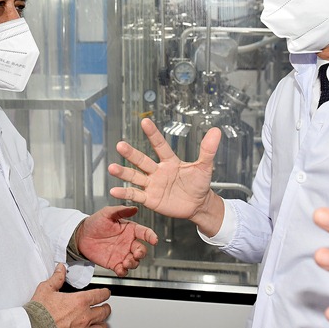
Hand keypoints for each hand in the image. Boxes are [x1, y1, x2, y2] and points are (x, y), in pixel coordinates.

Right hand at [31, 264, 111, 327]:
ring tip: (101, 322)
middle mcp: (85, 317)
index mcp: (80, 301)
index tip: (106, 293)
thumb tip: (61, 269)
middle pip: (104, 312)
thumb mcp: (46, 289)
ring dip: (102, 324)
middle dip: (106, 308)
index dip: (105, 293)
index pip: (100, 295)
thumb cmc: (39, 313)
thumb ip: (57, 278)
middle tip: (105, 307)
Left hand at [76, 206, 157, 276]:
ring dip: (133, 263)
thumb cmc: (95, 222)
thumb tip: (134, 208)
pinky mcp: (114, 263)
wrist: (81, 236)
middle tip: (136, 254)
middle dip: (141, 253)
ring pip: (134, 261)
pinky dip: (123, 271)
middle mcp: (128, 242)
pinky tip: (120, 268)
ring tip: (126, 262)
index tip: (153, 239)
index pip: (144, 232)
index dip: (150, 236)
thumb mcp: (107, 213)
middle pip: (141, 250)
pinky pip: (123, 270)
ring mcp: (122, 253)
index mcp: (130, 229)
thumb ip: (120, 210)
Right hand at [107, 118, 224, 235]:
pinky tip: (114, 190)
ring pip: (135, 176)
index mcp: (170, 161)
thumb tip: (216, 131)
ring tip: (112, 168)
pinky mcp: (150, 199)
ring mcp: (152, 185)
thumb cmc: (200, 184)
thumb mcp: (204, 167)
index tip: (145, 121)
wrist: (198, 205)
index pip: (160, 145)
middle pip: (142, 160)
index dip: (153, 134)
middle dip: (131, 154)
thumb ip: (207, 150)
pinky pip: (136, 195)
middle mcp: (158, 171)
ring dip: (123, 173)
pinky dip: (125, 193)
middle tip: (120, 145)